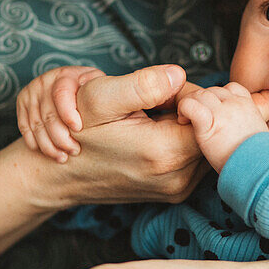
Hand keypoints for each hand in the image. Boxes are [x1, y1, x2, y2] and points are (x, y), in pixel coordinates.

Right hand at [16, 66, 104, 161]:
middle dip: (61, 138)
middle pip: (48, 115)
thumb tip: (96, 90)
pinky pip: (24, 127)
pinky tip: (48, 152)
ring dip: (49, 145)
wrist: (70, 82)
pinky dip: (35, 143)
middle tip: (75, 151)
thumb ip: (101, 87)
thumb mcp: (98, 83)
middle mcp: (44, 81)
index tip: (79, 129)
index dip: (68, 114)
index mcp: (65, 75)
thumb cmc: (89, 89)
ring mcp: (31, 91)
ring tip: (63, 157)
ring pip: (36, 125)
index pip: (61, 95)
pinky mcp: (22, 102)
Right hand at [26, 65, 206, 208]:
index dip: (191, 97)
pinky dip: (182, 143)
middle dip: (191, 111)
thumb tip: (180, 75)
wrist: (60, 175)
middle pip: (208, 131)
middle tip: (160, 104)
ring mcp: (177, 190)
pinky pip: (194, 159)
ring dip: (187, 127)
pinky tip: (157, 136)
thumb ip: (144, 83)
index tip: (165, 94)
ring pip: (203, 145)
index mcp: (165, 152)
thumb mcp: (101, 97)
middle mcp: (177, 178)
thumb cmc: (78, 132)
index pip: (208, 114)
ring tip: (156, 121)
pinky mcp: (175, 193)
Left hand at [177, 83, 268, 170]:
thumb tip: (234, 128)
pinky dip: (183, 109)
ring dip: (190, 104)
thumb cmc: (255, 158)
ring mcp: (222, 112)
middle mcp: (235, 104)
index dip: (218, 97)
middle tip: (196, 118)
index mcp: (247, 105)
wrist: (258, 167)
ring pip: (200, 95)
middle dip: (201, 102)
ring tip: (187, 120)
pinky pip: (190, 105)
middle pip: (211, 90)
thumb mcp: (256, 134)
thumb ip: (244, 123)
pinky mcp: (209, 123)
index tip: (213, 112)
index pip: (230, 88)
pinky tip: (183, 120)